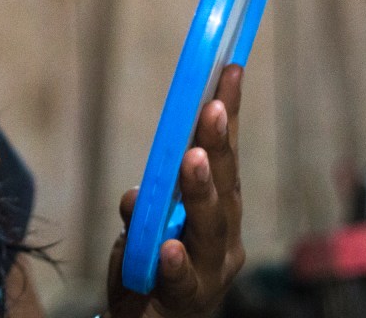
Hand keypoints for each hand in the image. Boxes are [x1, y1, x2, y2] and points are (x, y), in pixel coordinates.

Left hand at [106, 64, 245, 317]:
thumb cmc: (155, 269)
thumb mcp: (148, 225)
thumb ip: (149, 204)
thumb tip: (136, 194)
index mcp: (219, 213)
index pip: (224, 157)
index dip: (228, 116)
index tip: (229, 69)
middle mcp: (222, 240)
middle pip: (224, 187)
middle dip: (219, 146)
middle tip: (212, 107)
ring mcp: (207, 272)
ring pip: (208, 228)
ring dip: (200, 191)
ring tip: (192, 159)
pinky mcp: (181, 298)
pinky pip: (177, 278)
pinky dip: (174, 262)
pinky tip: (169, 247)